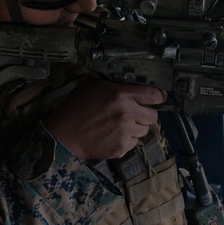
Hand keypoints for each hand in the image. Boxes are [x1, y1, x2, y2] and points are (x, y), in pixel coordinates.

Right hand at [42, 78, 166, 160]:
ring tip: (120, 125)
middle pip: (153, 116)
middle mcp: (127, 113)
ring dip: (136, 128)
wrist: (64, 136)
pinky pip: (133, 143)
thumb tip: (123, 77)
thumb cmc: (75, 108)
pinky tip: (113, 135)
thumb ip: (110, 81)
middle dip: (145, 115)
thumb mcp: (91, 85)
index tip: (159, 98)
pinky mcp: (122, 147)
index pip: (153, 94)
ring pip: (144, 131)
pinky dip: (126, 140)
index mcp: (121, 95)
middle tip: (134, 114)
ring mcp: (125, 132)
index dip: (159, 97)